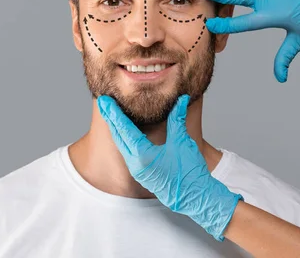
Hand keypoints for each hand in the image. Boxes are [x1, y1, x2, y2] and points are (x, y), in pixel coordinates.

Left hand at [97, 94, 243, 240]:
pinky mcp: (142, 175)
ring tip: (111, 115)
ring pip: (122, 146)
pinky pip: (128, 154)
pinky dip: (124, 140)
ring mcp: (138, 172)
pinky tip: (125, 134)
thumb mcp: (182, 142)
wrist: (196, 198)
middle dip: (110, 119)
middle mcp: (136, 165)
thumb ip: (177, 119)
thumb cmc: (190, 173)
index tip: (104, 101)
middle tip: (103, 104)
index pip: (124, 129)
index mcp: (143, 156)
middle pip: (118, 137)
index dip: (114, 113)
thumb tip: (180, 100)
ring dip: (116, 130)